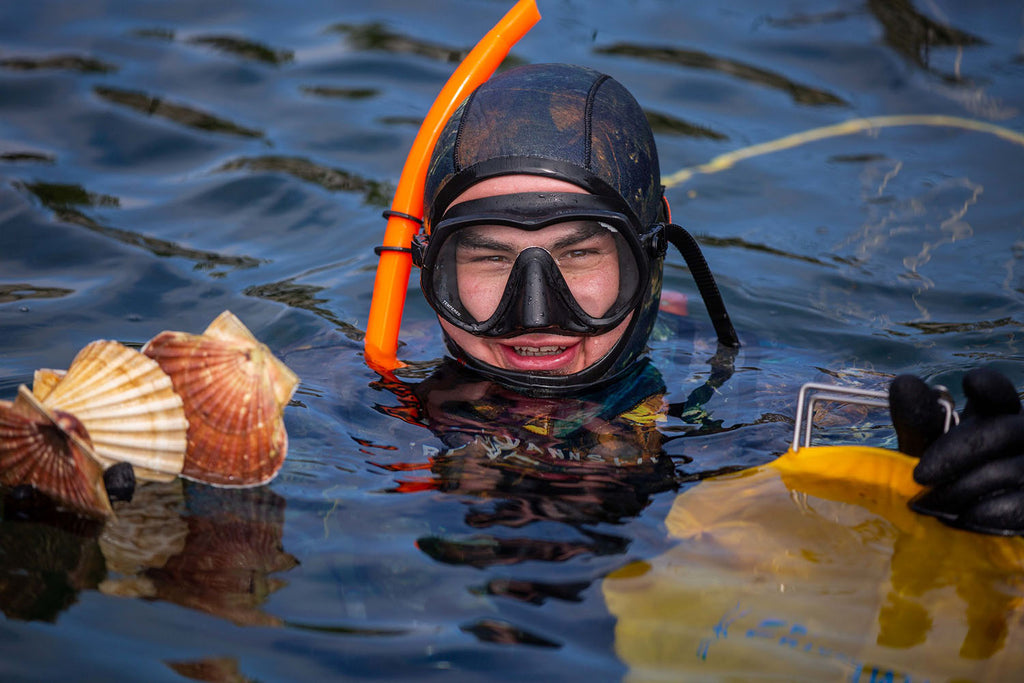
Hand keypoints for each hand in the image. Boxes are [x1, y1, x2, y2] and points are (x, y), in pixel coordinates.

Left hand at [890, 368, 1023, 534]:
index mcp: (997, 413)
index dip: (990, 387)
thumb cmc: (943, 473)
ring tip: (929, 505)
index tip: (971, 381)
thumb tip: (904, 383)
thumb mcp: (927, 445)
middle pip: (1002, 432)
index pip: (1000, 394)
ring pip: (1010, 470)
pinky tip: (965, 518)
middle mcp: (1023, 433)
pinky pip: (1022, 505)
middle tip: (920, 475)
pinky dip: (990, 512)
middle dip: (956, 453)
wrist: (961, 518)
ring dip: (964, 489)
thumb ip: (917, 419)